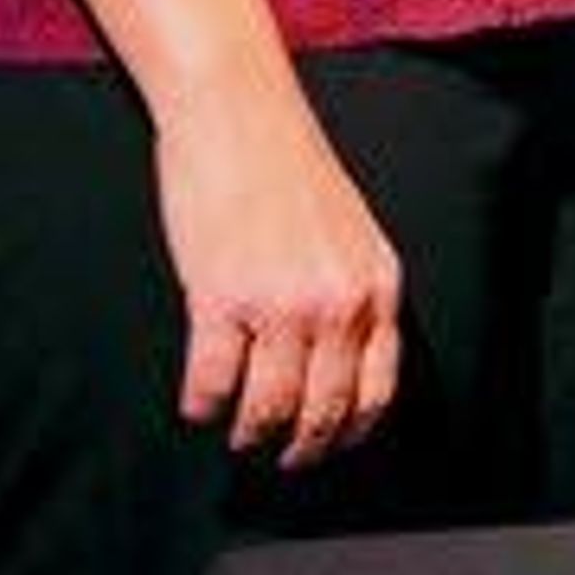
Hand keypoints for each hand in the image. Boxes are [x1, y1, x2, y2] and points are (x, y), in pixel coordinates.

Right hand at [151, 78, 403, 471]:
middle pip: (325, 412)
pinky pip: (211, 384)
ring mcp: (281, 303)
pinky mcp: (220, 298)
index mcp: (377, 285)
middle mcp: (338, 301)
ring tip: (233, 432)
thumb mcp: (351, 234)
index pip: (378, 390)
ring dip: (247, 434)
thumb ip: (353, 293)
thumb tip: (342, 363)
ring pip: (267, 410)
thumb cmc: (291, 172)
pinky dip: (200, 405)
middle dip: (298, 449)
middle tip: (274, 457)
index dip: (350, 434)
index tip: (326, 448)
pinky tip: (196, 401)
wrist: (242, 117)